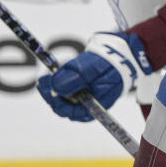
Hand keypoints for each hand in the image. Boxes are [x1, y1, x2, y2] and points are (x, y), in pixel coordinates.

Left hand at [37, 32, 152, 120]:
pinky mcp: (85, 88)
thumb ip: (74, 79)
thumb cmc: (110, 65)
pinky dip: (61, 83)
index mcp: (93, 108)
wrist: (123, 55)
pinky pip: (68, 90)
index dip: (54, 99)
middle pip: (63, 106)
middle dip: (51, 94)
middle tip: (42, 80)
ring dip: (54, 88)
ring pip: (64, 98)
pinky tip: (56, 74)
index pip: (67, 111)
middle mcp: (88, 106)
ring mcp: (86, 97)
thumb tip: (54, 88)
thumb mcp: (92, 70)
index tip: (45, 85)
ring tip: (47, 77)